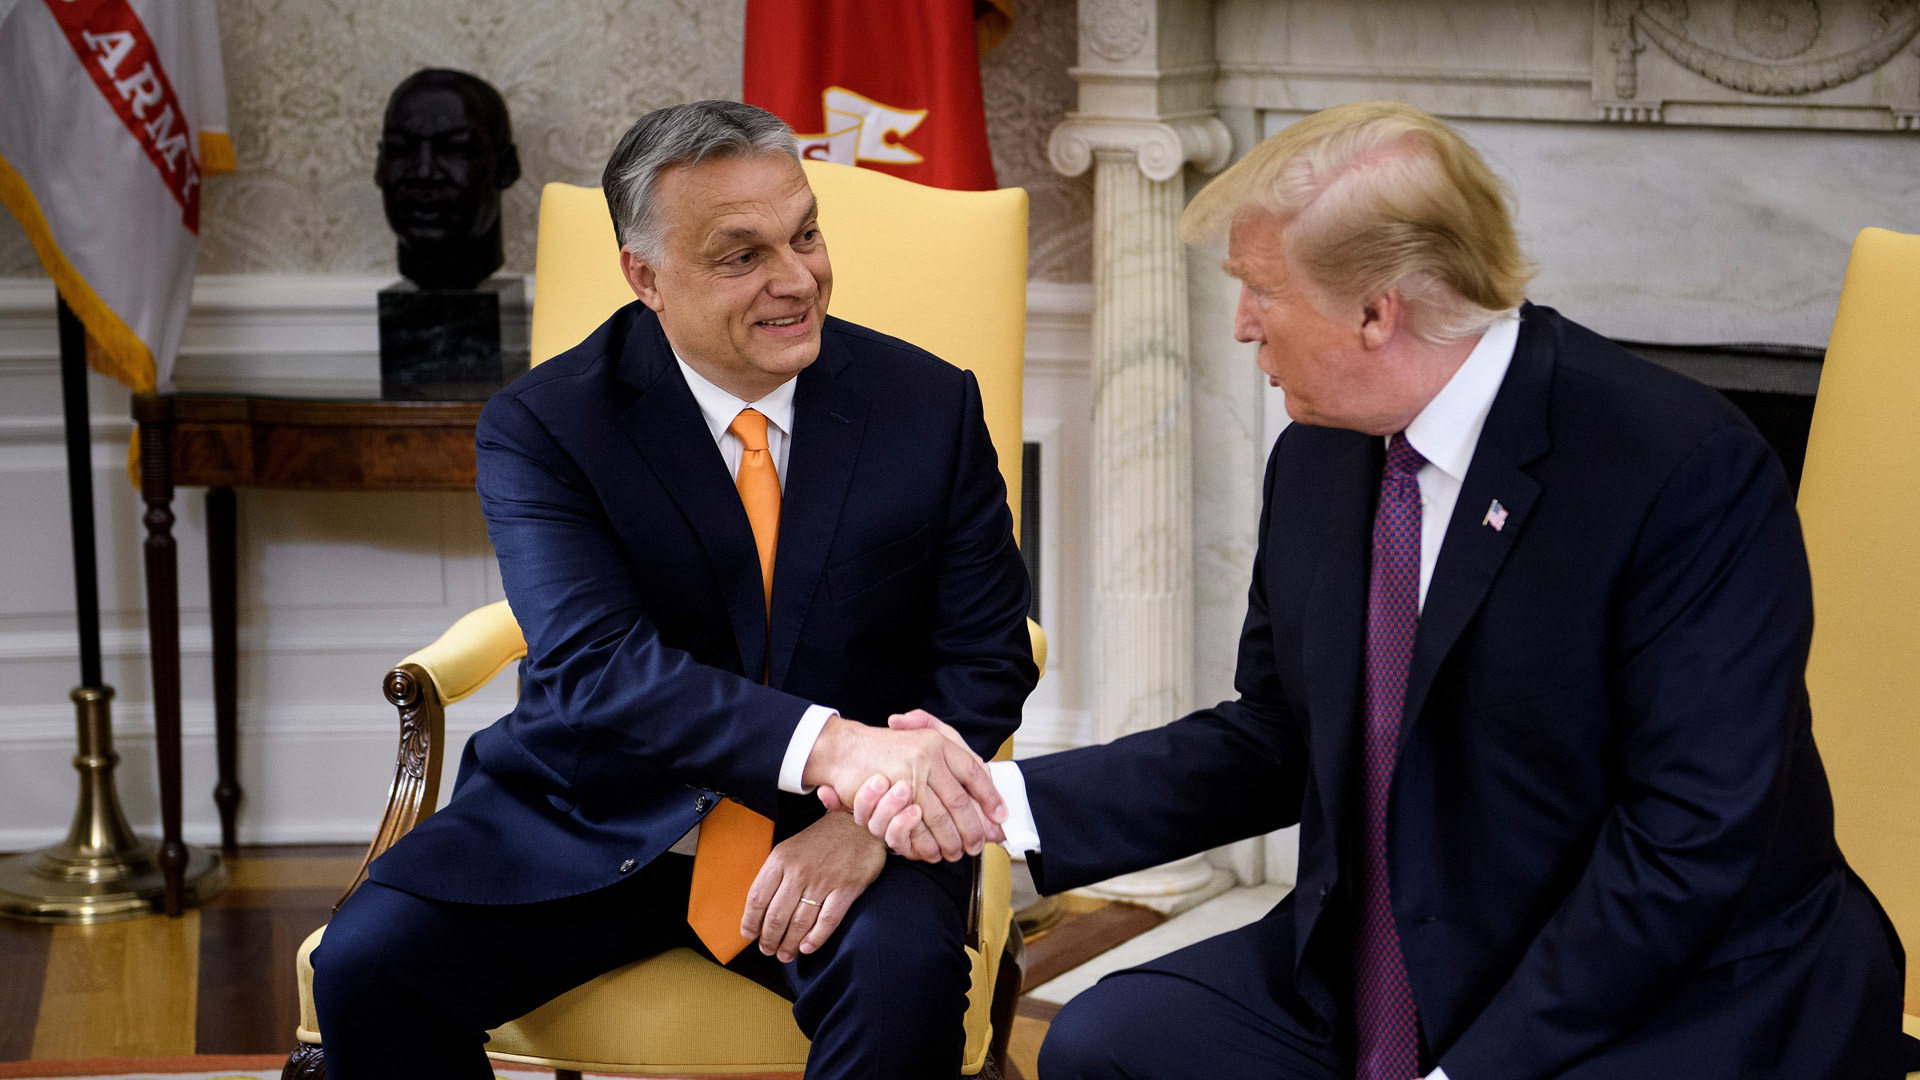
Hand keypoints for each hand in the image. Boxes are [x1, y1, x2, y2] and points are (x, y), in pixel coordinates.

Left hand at [739, 811, 886, 961]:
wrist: (857, 822)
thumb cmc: (821, 840)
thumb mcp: (790, 848)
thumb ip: (776, 875)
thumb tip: (760, 910)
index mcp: (780, 859)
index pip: (757, 897)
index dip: (750, 921)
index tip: (749, 935)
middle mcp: (799, 871)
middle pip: (776, 915)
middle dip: (769, 939)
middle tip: (768, 950)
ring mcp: (823, 880)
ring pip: (800, 922)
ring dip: (789, 944)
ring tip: (785, 954)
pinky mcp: (846, 888)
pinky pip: (827, 921)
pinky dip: (815, 938)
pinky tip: (807, 947)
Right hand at [852, 711, 984, 859]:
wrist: (845, 748)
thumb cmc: (886, 748)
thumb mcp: (922, 738)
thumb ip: (953, 757)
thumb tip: (978, 789)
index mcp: (939, 743)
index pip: (974, 772)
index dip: (990, 797)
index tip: (1000, 816)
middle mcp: (928, 757)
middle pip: (960, 802)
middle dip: (973, 829)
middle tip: (978, 845)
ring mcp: (910, 776)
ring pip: (941, 818)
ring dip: (951, 841)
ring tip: (957, 852)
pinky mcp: (893, 796)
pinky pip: (917, 827)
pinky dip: (927, 843)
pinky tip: (933, 852)